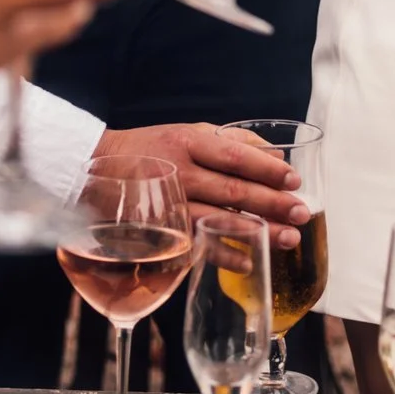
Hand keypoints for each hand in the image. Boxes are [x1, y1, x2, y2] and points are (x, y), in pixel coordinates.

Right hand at [95, 122, 313, 248]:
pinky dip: (224, 255)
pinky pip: (197, 245)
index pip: (234, 156)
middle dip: (271, 202)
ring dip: (257, 230)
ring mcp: (168, 204)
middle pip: (232, 190)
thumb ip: (231, 141)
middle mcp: (179, 172)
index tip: (294, 179)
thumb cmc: (151, 149)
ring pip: (219, 219)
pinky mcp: (159, 230)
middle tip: (302, 213)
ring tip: (289, 239)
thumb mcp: (188, 132)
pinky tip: (249, 261)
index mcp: (188, 142)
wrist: (93, 169)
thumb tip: (276, 154)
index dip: (267, 169)